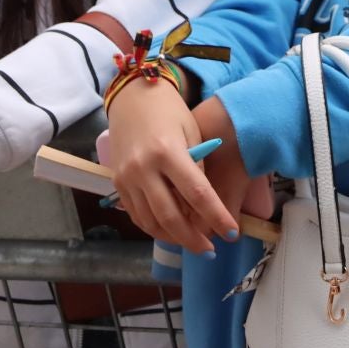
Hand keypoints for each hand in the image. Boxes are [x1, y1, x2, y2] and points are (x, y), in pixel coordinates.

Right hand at [107, 76, 236, 253]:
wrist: (132, 97)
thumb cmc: (170, 111)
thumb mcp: (192, 133)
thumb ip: (197, 168)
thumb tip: (204, 205)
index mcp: (167, 152)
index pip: (197, 195)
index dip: (216, 217)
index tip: (232, 233)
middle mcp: (143, 168)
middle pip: (171, 216)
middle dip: (193, 239)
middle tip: (210, 250)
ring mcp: (127, 178)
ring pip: (150, 222)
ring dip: (173, 238)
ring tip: (193, 243)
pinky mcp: (117, 183)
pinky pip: (136, 215)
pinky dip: (154, 228)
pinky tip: (170, 232)